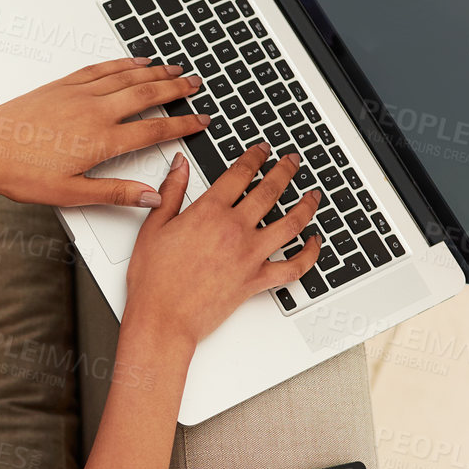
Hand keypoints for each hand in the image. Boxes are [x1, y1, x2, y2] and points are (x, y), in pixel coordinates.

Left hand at [0, 57, 209, 207]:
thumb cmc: (21, 173)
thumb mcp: (72, 194)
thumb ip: (116, 193)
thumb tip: (151, 197)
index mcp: (102, 141)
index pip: (154, 131)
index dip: (183, 125)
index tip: (202, 120)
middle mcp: (95, 111)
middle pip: (147, 95)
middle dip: (176, 89)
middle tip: (196, 84)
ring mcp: (79, 94)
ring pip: (127, 77)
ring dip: (155, 72)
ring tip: (175, 69)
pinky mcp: (63, 85)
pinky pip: (101, 68)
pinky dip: (123, 63)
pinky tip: (135, 61)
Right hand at [122, 143, 322, 351]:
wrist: (163, 317)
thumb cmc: (153, 279)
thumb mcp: (154, 227)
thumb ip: (171, 192)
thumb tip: (180, 165)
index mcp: (209, 212)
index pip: (240, 173)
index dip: (255, 157)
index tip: (262, 150)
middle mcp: (234, 230)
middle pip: (270, 190)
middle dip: (285, 171)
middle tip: (292, 161)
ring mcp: (250, 255)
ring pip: (291, 223)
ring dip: (306, 206)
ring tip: (313, 195)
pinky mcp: (257, 280)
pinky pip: (293, 267)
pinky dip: (309, 255)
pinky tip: (314, 243)